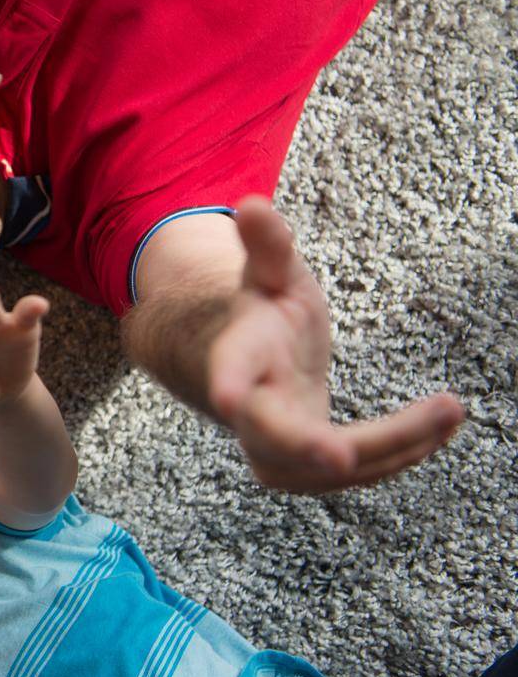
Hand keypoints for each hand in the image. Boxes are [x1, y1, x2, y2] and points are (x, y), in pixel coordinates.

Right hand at [209, 196, 463, 491]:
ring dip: (389, 447)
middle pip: (272, 436)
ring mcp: (273, 447)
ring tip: (447, 413)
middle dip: (305, 447)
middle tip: (341, 454)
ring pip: (325, 467)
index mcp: (238, 355)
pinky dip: (399, 454)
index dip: (228, 383)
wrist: (243, 372)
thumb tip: (251, 203)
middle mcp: (249, 410)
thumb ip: (267, 245)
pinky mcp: (305, 469)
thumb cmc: (262, 316)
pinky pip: (352, 473)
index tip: (229, 397)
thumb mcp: (269, 275)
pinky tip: (438, 430)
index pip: (230, 369)